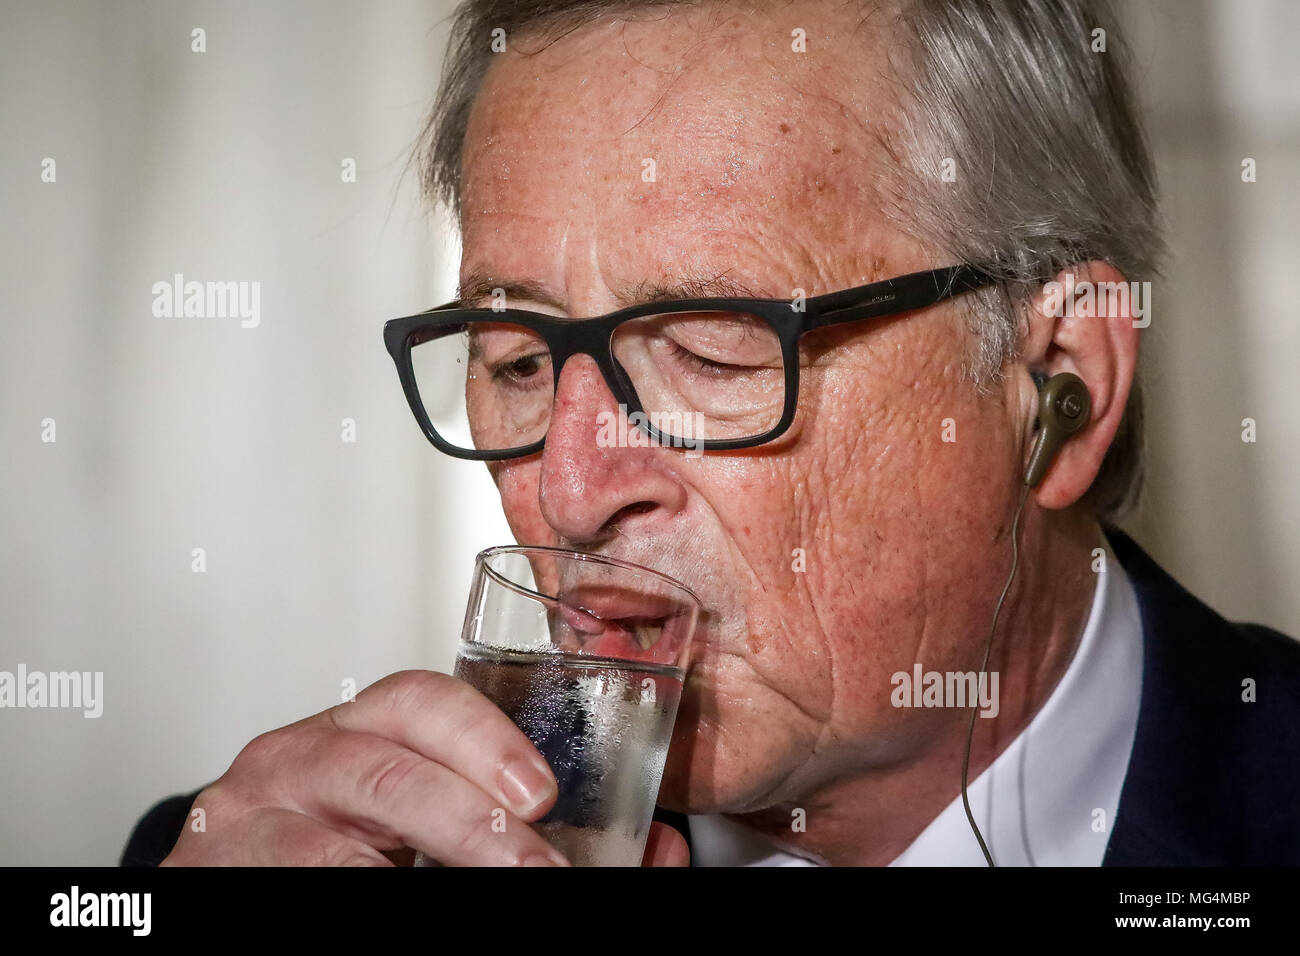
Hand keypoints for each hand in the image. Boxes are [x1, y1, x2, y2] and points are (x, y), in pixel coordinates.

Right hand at [161, 670, 571, 865]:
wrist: (220, 861)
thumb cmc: (316, 830)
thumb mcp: (381, 800)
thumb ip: (449, 799)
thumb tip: (543, 845)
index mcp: (350, 727)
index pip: (418, 702)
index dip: (485, 740)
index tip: (539, 793)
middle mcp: (293, 758)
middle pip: (386, 772)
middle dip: (471, 821)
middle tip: (533, 865)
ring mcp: (246, 818)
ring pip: (333, 849)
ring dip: (415, 877)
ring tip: (488, 890)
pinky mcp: (213, 868)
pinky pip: (297, 882)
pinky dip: (357, 894)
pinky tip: (399, 900)